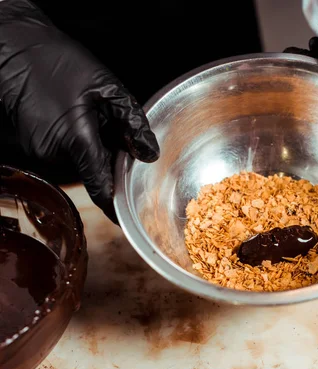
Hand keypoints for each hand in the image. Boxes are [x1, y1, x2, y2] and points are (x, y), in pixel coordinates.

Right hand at [0, 0, 158, 222]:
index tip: (130, 217)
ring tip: (100, 121)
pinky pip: (67, 156)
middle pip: (96, 173)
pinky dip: (82, 146)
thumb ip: (132, 122)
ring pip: (82, 164)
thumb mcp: (107, 87)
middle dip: (114, 164)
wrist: (15, 49)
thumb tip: (150, 154)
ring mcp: (41, 152)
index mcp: (76, 139)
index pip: (101, 187)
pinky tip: (83, 121)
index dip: (117, 206)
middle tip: (124, 141)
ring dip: (98, 153)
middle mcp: (55, 153)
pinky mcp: (34, 147)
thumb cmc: (59, 62)